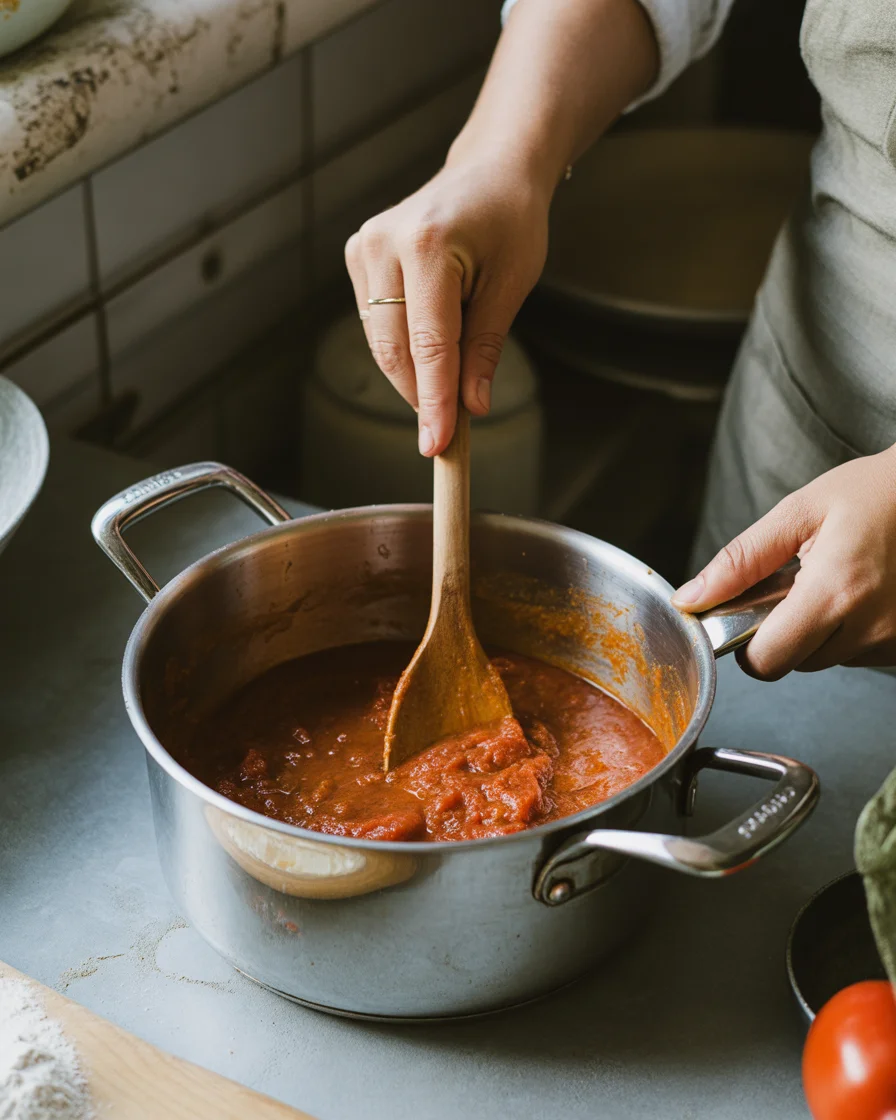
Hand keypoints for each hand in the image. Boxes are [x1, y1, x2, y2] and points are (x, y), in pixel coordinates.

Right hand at [345, 157, 550, 455]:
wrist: (490, 169)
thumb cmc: (510, 218)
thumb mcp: (513, 282)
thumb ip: (486, 346)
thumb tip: (471, 405)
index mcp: (427, 244)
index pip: (429, 343)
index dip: (434, 400)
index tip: (437, 443)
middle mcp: (384, 244)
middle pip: (395, 349)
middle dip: (420, 397)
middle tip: (444, 434)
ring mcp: (364, 249)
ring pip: (382, 343)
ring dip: (412, 375)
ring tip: (449, 382)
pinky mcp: (358, 258)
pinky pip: (376, 325)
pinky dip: (403, 349)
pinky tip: (431, 348)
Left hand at [672, 447, 895, 678]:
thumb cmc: (874, 493)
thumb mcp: (797, 513)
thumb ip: (740, 561)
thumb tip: (692, 599)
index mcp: (834, 591)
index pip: (768, 661)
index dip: (749, 646)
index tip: (753, 615)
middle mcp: (871, 626)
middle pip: (797, 664)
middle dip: (787, 632)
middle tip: (801, 583)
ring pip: (830, 659)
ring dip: (823, 631)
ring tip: (840, 580)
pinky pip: (862, 653)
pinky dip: (853, 630)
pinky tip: (864, 592)